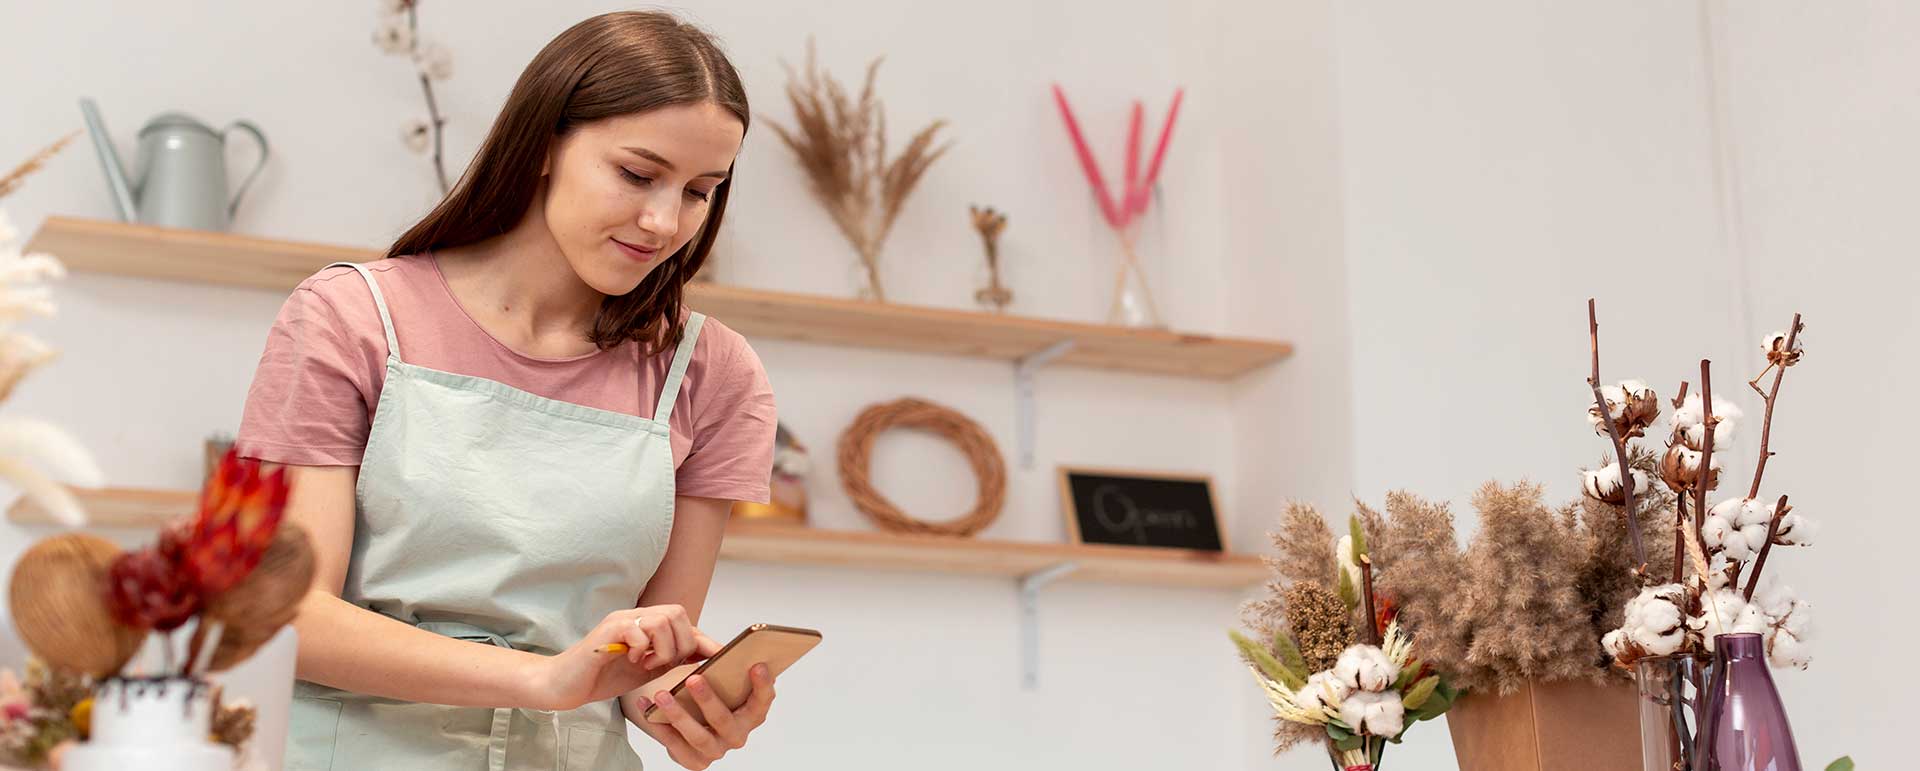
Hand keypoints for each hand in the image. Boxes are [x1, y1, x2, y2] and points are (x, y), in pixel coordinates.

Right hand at [528, 605, 719, 710]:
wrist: (564, 685)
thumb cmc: (603, 676)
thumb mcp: (646, 669)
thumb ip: (671, 659)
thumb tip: (704, 657)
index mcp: (646, 624)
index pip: (684, 621)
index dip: (703, 639)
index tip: (719, 657)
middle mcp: (635, 616)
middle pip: (677, 613)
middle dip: (680, 643)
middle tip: (664, 663)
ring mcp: (621, 620)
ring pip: (662, 620)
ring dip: (662, 648)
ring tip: (647, 664)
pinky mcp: (607, 630)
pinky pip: (638, 630)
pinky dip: (642, 649)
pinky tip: (633, 661)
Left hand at [632, 664, 776, 769]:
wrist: (685, 718)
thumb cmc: (707, 692)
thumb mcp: (718, 676)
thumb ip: (722, 663)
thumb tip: (721, 651)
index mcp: (750, 714)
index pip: (762, 702)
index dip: (762, 685)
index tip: (756, 665)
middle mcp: (736, 735)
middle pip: (725, 721)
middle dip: (708, 700)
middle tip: (694, 679)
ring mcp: (715, 750)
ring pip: (698, 737)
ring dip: (678, 715)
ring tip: (661, 694)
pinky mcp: (693, 761)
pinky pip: (674, 745)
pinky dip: (658, 725)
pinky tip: (646, 704)